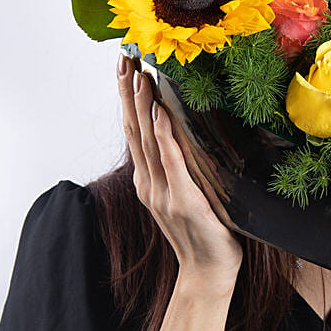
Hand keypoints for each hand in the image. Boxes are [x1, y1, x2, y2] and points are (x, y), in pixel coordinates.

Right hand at [117, 53, 242, 291]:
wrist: (207, 272)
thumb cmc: (204, 231)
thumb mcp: (188, 192)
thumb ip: (180, 166)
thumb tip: (186, 132)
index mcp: (148, 180)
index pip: (134, 130)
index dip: (126, 98)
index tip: (124, 67)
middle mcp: (149, 183)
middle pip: (133, 130)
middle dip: (126, 93)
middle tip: (123, 58)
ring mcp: (162, 193)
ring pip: (147, 141)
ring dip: (141, 106)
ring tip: (137, 75)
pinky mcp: (182, 201)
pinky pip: (171, 162)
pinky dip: (163, 136)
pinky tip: (159, 113)